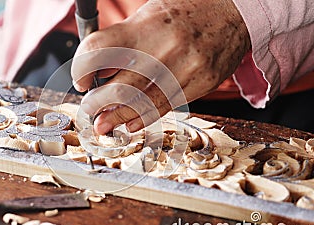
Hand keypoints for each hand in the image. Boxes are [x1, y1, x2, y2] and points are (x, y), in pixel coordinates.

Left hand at [71, 0, 250, 134]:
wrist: (232, 11)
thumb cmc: (185, 12)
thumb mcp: (148, 15)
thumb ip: (123, 41)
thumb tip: (98, 71)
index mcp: (145, 26)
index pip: (98, 51)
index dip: (81, 70)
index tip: (81, 81)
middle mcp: (163, 48)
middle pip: (117, 87)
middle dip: (96, 104)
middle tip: (90, 110)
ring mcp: (184, 69)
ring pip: (140, 104)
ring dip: (116, 118)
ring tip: (104, 124)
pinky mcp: (199, 84)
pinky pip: (164, 108)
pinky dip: (142, 119)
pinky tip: (130, 123)